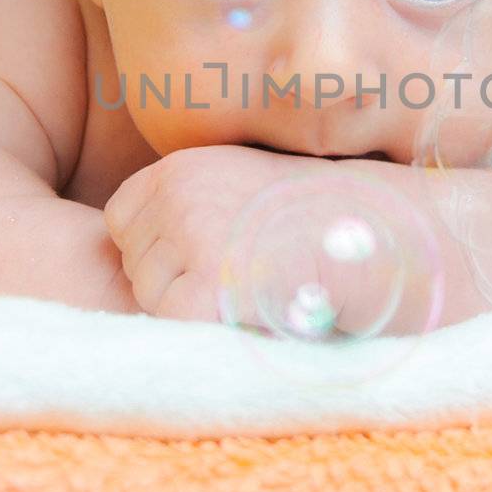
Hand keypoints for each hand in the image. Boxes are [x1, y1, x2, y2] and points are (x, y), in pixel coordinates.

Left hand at [103, 144, 306, 321]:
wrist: (370, 234)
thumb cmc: (308, 216)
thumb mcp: (237, 179)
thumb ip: (187, 200)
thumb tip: (134, 246)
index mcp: (181, 168)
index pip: (121, 218)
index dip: (156, 244)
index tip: (204, 248)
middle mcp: (179, 196)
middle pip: (133, 259)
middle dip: (172, 275)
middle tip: (236, 268)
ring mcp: (193, 238)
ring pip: (149, 293)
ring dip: (188, 302)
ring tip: (247, 284)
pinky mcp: (209, 286)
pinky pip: (171, 318)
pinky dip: (203, 323)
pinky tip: (246, 303)